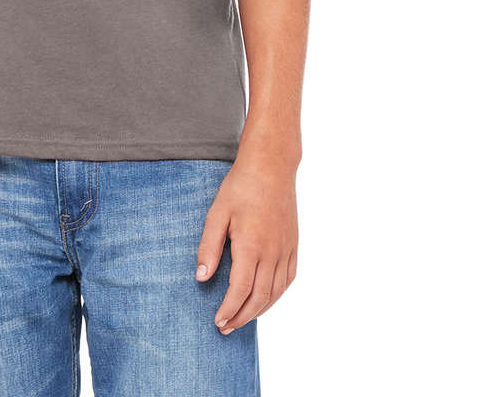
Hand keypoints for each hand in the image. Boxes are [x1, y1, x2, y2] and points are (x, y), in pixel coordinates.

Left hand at [194, 158, 297, 332]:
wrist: (271, 166)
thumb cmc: (240, 187)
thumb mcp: (217, 213)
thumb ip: (208, 247)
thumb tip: (201, 278)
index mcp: (251, 245)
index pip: (240, 290)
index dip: (229, 309)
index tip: (217, 321)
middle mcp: (272, 252)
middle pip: (259, 298)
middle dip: (242, 316)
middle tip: (226, 327)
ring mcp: (286, 250)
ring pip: (276, 292)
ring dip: (259, 310)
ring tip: (242, 318)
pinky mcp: (293, 245)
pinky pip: (288, 279)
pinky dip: (276, 295)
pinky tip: (265, 299)